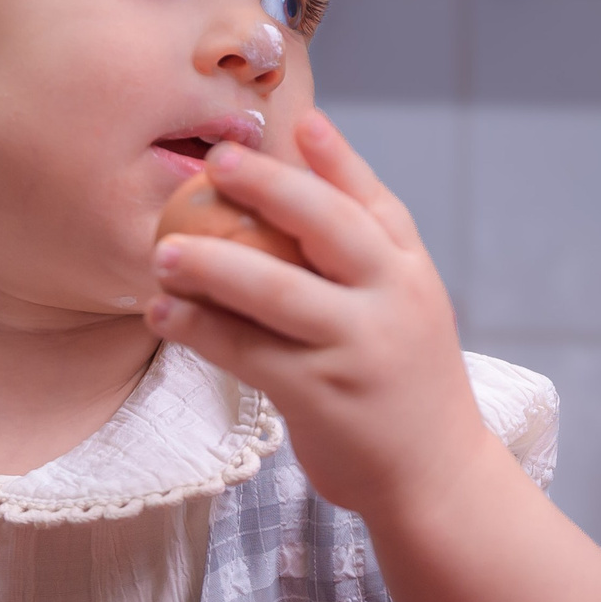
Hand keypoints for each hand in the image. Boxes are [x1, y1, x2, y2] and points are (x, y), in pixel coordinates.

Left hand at [145, 114, 491, 521]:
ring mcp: (357, 348)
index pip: (375, 203)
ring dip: (213, 264)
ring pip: (275, 291)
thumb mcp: (406, 309)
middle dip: (269, 187)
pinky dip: (200, 329)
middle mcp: (391, 300)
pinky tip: (164, 313)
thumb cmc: (404, 384)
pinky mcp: (321, 395)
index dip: (338, 159)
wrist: (437, 478)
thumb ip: (366, 255)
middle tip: (216, 163)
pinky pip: (247, 352)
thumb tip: (306, 181)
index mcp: (411, 273)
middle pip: (327, 227)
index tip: (299, 122)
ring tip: (163, 251)